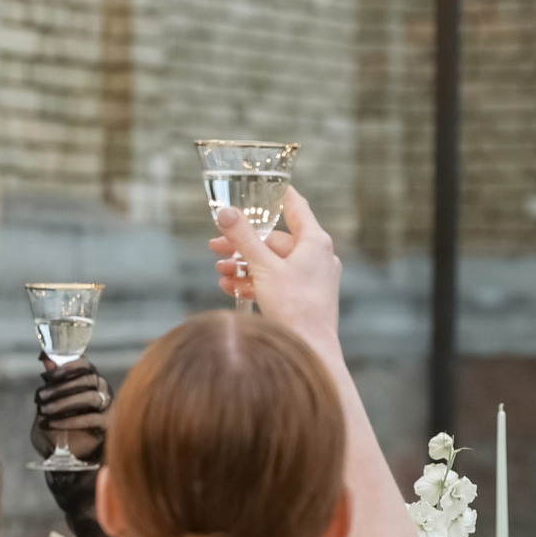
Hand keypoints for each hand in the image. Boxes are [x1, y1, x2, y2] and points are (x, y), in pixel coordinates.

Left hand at [33, 359, 110, 461]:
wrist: (65, 457)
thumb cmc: (58, 424)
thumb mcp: (50, 400)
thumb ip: (51, 379)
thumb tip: (45, 357)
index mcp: (89, 379)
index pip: (84, 364)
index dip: (67, 365)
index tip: (46, 371)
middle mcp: (102, 390)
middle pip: (86, 380)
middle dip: (60, 386)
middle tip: (39, 396)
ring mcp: (108, 407)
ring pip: (90, 397)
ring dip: (63, 402)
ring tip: (43, 410)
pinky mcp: (108, 425)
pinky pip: (91, 419)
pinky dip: (70, 420)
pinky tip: (52, 423)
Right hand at [210, 190, 340, 339]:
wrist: (312, 350)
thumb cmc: (295, 307)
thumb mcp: (263, 268)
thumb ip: (244, 238)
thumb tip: (226, 212)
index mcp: (315, 241)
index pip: (296, 207)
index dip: (278, 194)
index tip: (264, 186)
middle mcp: (318, 256)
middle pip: (275, 240)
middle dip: (244, 244)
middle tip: (216, 246)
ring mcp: (314, 278)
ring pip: (274, 263)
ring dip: (245, 265)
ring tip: (220, 271)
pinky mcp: (306, 297)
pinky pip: (278, 281)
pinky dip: (256, 281)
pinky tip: (232, 287)